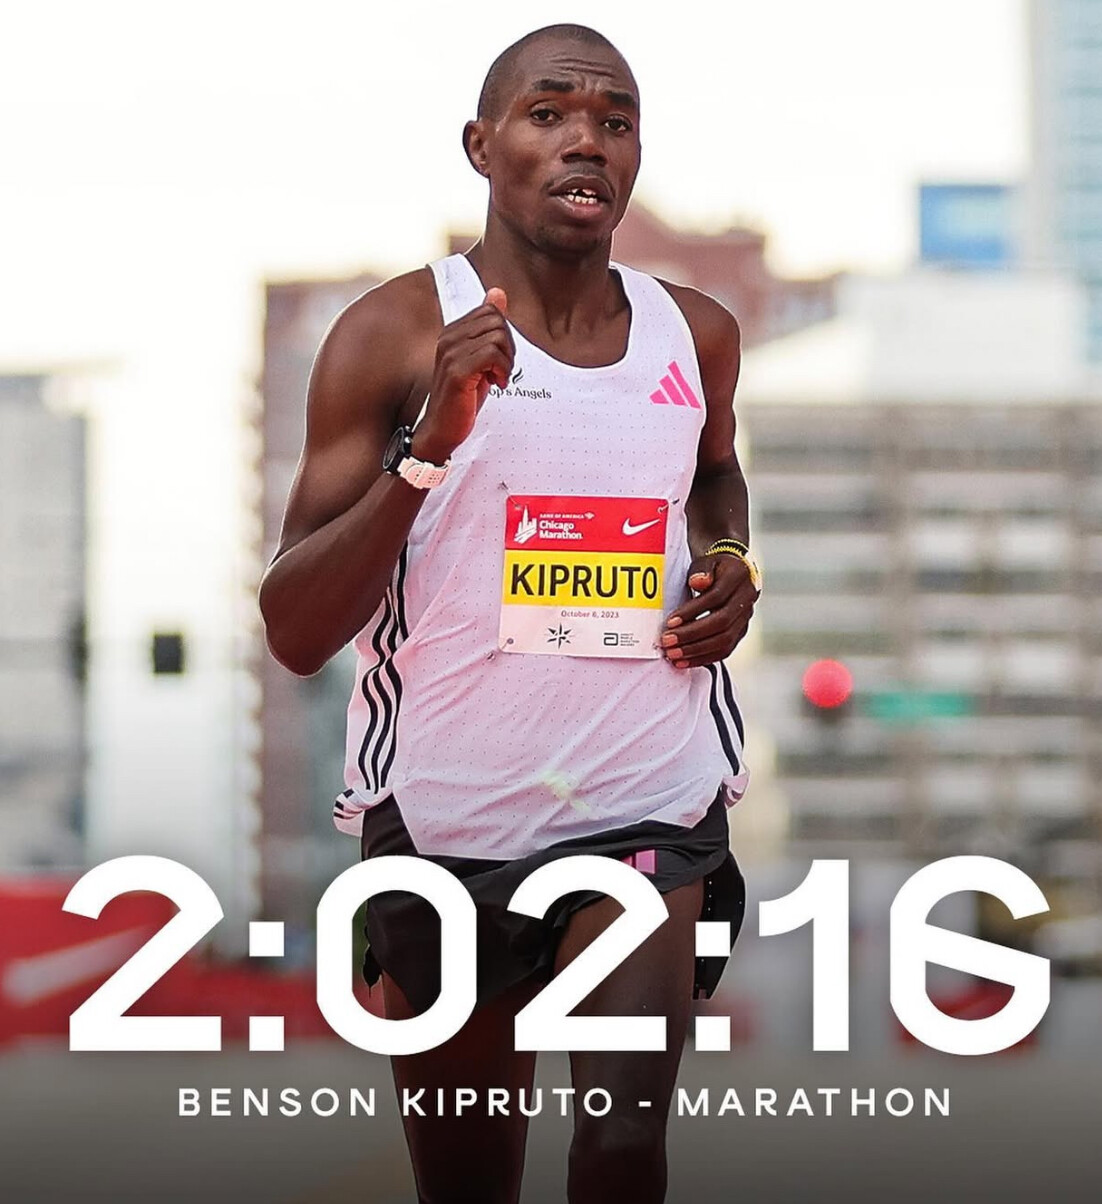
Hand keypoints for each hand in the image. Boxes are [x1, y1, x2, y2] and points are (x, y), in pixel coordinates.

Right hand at [411, 289, 514, 461]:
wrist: (442, 429)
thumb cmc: (462, 397)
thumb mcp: (480, 358)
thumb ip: (489, 327)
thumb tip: (498, 293)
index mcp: (452, 332)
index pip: (491, 312)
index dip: (503, 336)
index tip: (497, 360)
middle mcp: (448, 338)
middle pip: (496, 322)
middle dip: (508, 347)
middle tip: (500, 371)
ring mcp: (450, 353)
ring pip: (497, 337)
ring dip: (506, 362)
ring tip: (496, 379)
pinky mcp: (456, 371)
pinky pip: (492, 355)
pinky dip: (501, 370)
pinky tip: (495, 385)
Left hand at [660, 553, 759, 668]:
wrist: (735, 574)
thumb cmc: (715, 568)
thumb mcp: (708, 561)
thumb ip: (702, 569)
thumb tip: (697, 582)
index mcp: (738, 577)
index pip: (715, 598)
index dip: (692, 611)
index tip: (670, 621)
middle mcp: (747, 598)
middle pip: (721, 623)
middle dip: (691, 635)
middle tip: (667, 641)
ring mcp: (746, 618)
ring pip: (724, 640)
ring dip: (696, 650)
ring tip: (673, 655)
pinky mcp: (741, 632)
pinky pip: (725, 650)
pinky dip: (704, 658)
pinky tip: (684, 662)